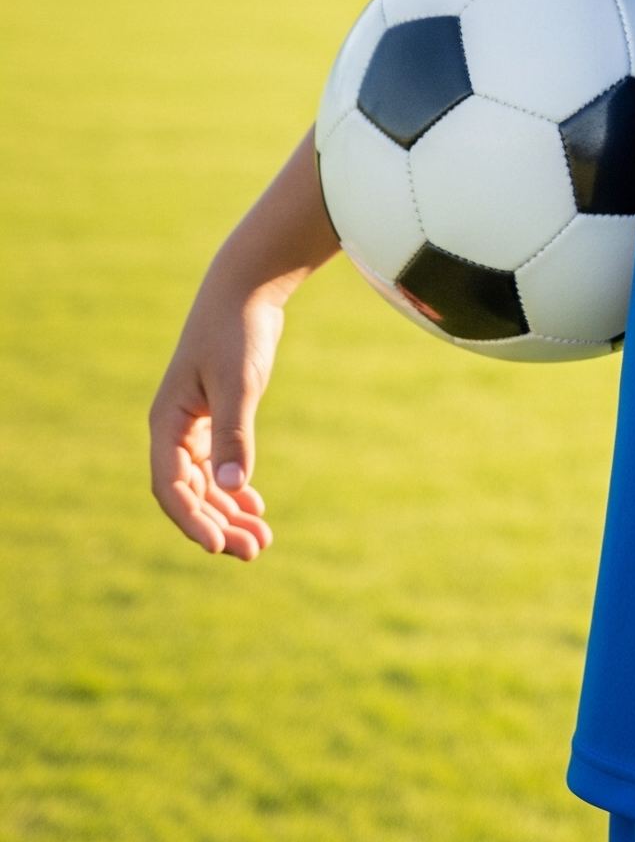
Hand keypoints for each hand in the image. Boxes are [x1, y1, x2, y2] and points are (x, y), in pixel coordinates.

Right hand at [147, 128, 338, 558]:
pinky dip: (235, 488)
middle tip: (253, 552)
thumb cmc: (238, 331)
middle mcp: (174, 428)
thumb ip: (234, 434)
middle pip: (189, 493)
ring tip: (261, 540)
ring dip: (229, 512)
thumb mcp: (238, 383)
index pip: (170, 487)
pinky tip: (255, 506)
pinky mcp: (217, 415)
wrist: (249, 289)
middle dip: (217, 524)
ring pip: (206, 483)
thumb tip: (234, 489)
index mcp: (167, 422)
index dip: (191, 520)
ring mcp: (195, 424)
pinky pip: (219, 465)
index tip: (219, 546)